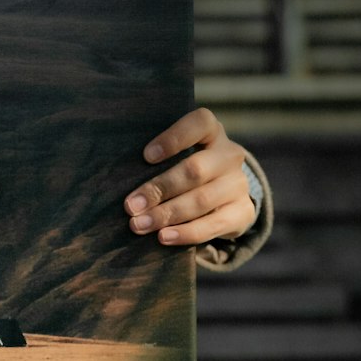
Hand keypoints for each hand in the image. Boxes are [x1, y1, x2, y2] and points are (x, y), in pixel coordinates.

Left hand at [124, 107, 255, 246]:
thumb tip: (118, 178)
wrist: (225, 194)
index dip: (173, 139)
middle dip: (159, 189)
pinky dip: (186, 233)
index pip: (199, 123)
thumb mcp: (176, 155)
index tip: (146, 156)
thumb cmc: (185, 168)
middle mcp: (229, 154)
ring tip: (139, 225)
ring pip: (202, 200)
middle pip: (195, 170)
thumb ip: (156, 160)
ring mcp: (238, 183)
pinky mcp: (243, 211)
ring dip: (167, 214)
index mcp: (211, 132)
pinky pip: (214, 225)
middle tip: (131, 206)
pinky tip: (163, 237)